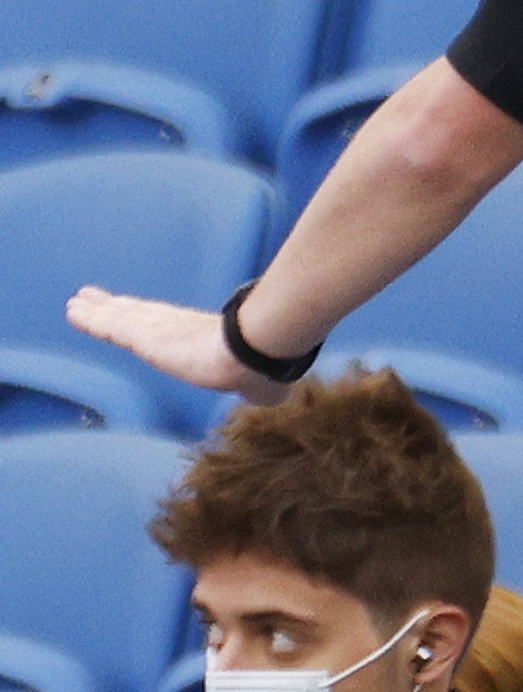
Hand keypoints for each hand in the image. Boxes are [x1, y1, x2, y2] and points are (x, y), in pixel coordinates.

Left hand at [66, 288, 289, 404]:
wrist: (256, 351)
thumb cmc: (264, 366)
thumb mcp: (263, 384)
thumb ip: (262, 389)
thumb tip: (279, 393)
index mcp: (202, 337)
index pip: (168, 327)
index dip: (151, 320)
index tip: (139, 314)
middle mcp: (176, 326)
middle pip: (139, 315)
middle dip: (117, 307)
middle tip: (95, 298)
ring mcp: (158, 327)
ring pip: (120, 317)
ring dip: (97, 310)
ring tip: (77, 302)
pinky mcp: (142, 334)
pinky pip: (109, 326)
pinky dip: (90, 319)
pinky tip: (74, 312)